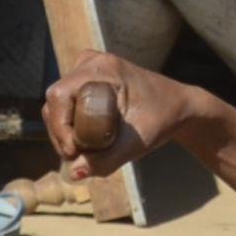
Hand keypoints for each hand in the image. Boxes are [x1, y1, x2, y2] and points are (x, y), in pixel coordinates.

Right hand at [44, 50, 211, 178]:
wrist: (179, 106)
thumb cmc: (162, 120)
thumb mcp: (136, 144)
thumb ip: (105, 161)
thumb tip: (73, 173)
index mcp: (103, 68)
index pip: (60, 95)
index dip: (59, 127)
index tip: (73, 152)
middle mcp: (91, 61)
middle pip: (56, 100)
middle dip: (61, 133)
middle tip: (77, 157)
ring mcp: (87, 67)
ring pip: (58, 103)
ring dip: (64, 130)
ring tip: (83, 152)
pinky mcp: (87, 77)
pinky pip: (67, 102)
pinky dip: (71, 123)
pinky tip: (86, 141)